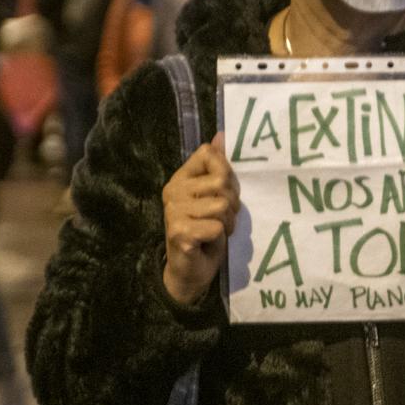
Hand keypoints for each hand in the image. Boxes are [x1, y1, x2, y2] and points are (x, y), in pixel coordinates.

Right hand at [162, 132, 238, 306]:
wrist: (191, 269)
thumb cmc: (206, 230)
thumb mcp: (216, 195)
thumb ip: (217, 166)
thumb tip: (220, 135)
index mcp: (181, 178)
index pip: (208, 154)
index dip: (227, 172)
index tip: (224, 192)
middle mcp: (173, 190)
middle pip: (221, 181)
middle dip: (232, 203)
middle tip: (222, 217)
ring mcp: (174, 211)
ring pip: (221, 206)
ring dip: (228, 222)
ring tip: (216, 230)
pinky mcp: (180, 232)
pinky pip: (216, 226)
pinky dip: (220, 236)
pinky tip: (208, 242)